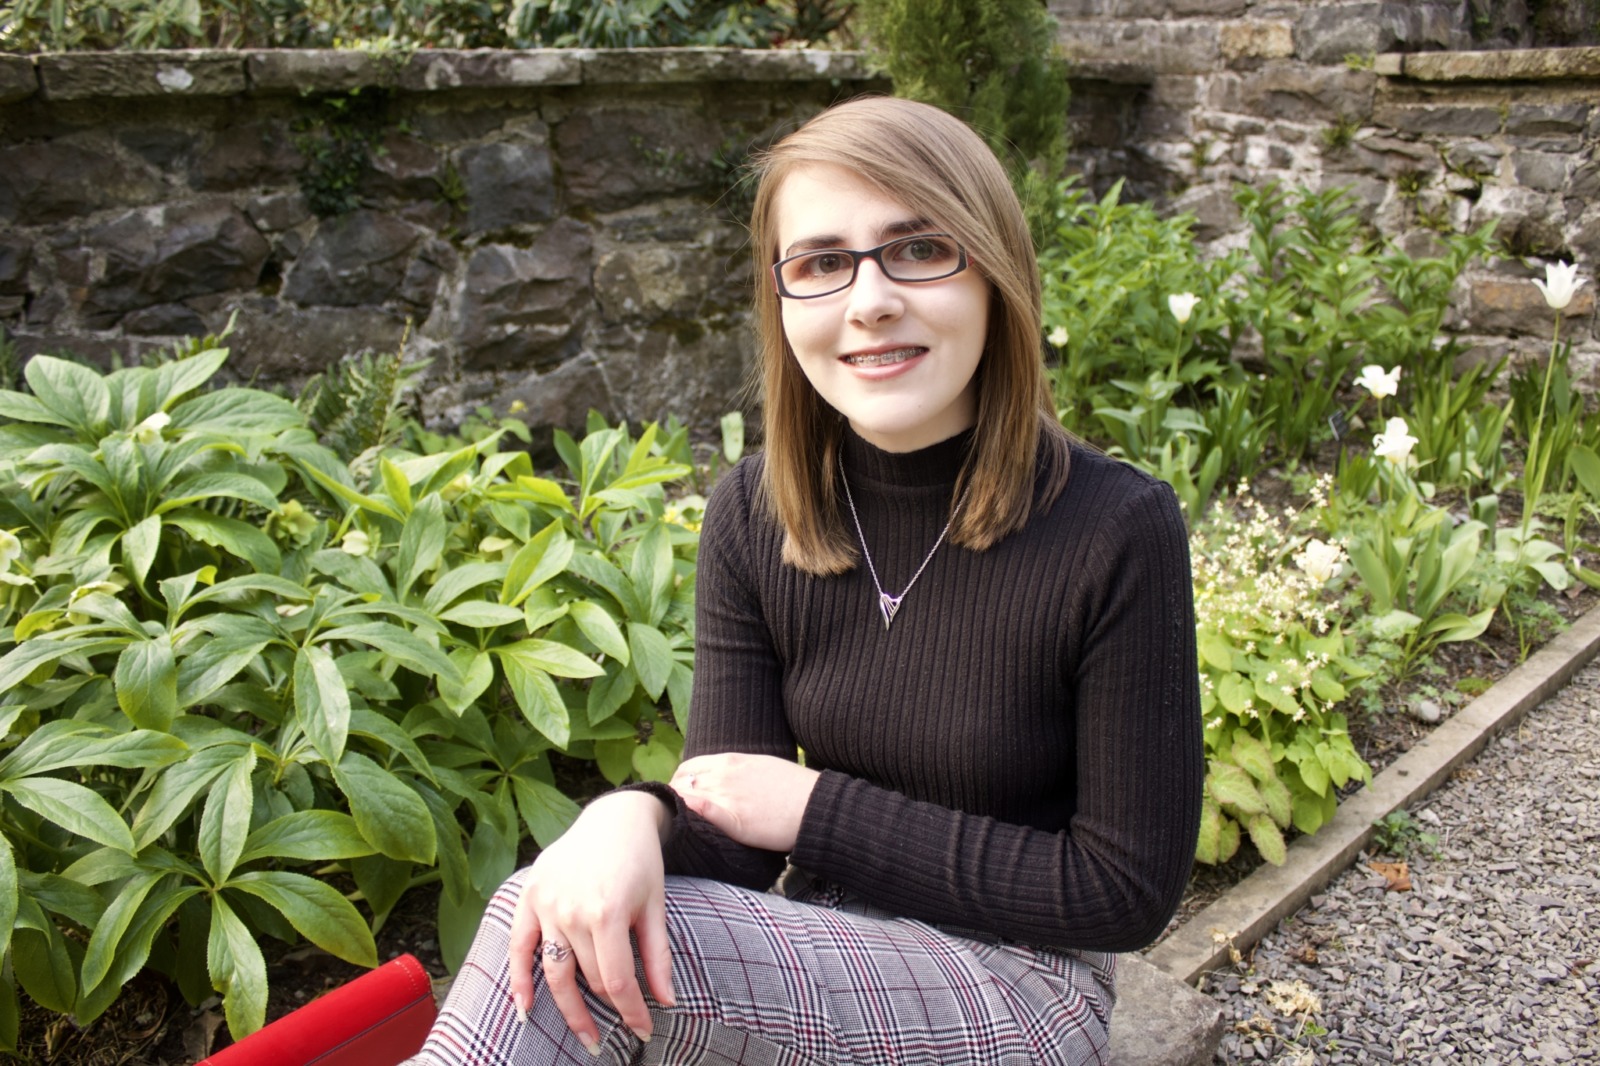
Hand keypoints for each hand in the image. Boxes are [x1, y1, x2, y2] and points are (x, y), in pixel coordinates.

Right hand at [507, 792, 675, 1051]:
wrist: (614, 817)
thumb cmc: (641, 862)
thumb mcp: (656, 906)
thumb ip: (658, 956)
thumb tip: (666, 1002)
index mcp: (609, 911)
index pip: (618, 979)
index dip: (631, 1012)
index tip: (643, 1030)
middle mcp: (573, 910)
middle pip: (588, 977)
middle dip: (606, 1010)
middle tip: (614, 1036)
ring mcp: (547, 903)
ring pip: (555, 971)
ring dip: (568, 1009)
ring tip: (584, 1035)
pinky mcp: (529, 896)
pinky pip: (519, 946)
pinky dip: (519, 980)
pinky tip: (525, 1008)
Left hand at [671, 753, 819, 852]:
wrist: (816, 805)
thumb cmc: (793, 788)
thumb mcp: (761, 766)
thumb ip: (736, 771)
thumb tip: (720, 779)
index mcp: (729, 760)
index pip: (687, 768)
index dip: (679, 783)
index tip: (680, 797)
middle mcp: (723, 774)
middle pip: (681, 784)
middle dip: (674, 799)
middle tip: (677, 816)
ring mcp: (728, 796)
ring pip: (685, 798)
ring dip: (677, 810)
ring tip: (678, 827)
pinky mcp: (735, 820)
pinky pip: (702, 811)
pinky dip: (689, 812)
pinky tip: (683, 820)